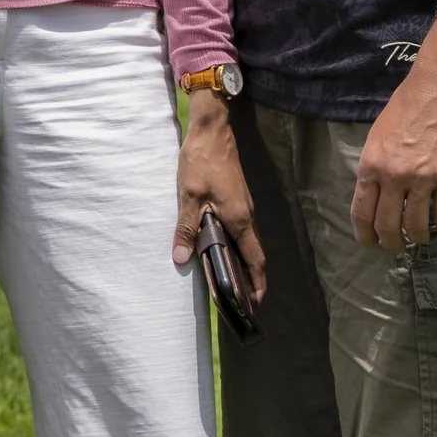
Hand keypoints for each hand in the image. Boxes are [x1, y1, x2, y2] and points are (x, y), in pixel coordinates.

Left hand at [173, 94, 264, 305]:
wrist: (212, 131)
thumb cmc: (201, 162)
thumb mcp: (188, 196)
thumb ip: (186, 228)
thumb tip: (180, 258)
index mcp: (239, 219)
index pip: (254, 260)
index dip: (256, 283)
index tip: (254, 304)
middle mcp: (247, 216)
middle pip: (253, 254)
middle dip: (250, 279)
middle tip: (241, 301)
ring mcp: (243, 206)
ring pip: (247, 241)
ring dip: (242, 262)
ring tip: (230, 281)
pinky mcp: (236, 198)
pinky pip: (240, 229)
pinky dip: (236, 245)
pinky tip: (220, 249)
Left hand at [354, 62, 436, 250]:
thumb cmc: (406, 107)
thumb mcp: (378, 136)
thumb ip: (376, 166)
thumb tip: (376, 192)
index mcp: (371, 165)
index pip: (363, 211)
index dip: (365, 233)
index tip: (369, 242)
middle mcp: (394, 177)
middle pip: (388, 225)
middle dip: (391, 242)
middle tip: (395, 247)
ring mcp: (424, 180)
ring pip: (417, 225)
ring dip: (418, 237)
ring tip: (420, 238)